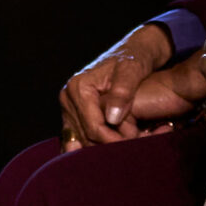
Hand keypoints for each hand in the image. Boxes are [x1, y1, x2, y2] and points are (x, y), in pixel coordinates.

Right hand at [61, 19, 205, 146]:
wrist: (134, 51)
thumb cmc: (135, 58)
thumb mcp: (132, 70)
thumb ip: (122, 93)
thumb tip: (112, 119)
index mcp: (78, 87)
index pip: (93, 127)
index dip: (114, 141)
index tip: (136, 145)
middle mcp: (68, 97)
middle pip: (86, 137)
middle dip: (110, 146)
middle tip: (137, 148)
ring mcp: (70, 107)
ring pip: (84, 141)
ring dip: (105, 149)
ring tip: (130, 149)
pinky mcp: (75, 113)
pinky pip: (82, 137)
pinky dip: (97, 146)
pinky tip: (111, 153)